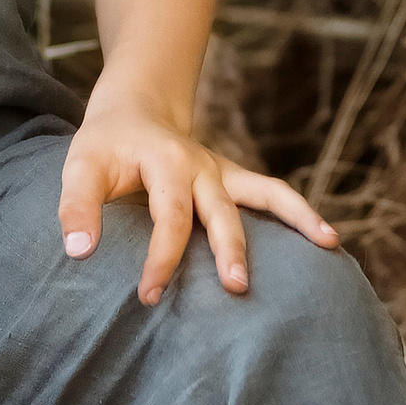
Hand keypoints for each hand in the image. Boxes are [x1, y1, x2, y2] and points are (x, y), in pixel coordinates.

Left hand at [56, 97, 340, 304]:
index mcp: (165, 162)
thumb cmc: (104, 146)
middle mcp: (202, 165)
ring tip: (329, 243)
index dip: (161, 257)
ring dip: (294, 220)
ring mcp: (223, 172)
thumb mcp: (79, 168)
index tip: (150, 294)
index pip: (169, 216)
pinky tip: (328, 239)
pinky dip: (301, 213)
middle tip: (236, 288)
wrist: (133, 110)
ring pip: (265, 194)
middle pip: (221, 210)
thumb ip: (76, 207)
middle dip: (229, 249)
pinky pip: (273, 195)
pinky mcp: (233, 180)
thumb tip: (79, 251)